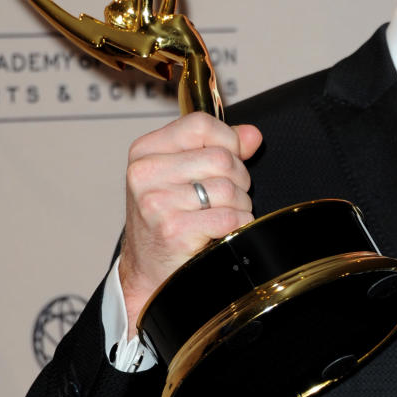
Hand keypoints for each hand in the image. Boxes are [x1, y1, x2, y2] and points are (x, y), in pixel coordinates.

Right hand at [119, 112, 262, 332]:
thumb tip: (251, 135)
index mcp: (145, 152)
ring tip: (220, 216)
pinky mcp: (174, 230)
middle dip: (237, 179)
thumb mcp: (183, 176)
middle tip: (225, 198)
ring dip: (238, 206)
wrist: (148, 271)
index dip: (227, 140)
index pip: (201, 125)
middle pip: (221, 158)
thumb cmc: (166, 221)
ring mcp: (157, 202)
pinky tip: (221, 232)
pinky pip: (230, 217)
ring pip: (229, 188)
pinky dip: (237, 225)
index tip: (229, 158)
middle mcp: (145, 174)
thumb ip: (218, 148)